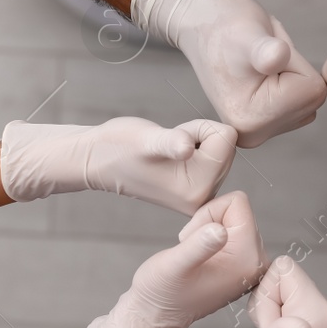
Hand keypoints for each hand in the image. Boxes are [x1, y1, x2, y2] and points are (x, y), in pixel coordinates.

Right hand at [0, 117, 236, 213]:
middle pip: (227, 144)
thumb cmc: (118, 146)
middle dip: (199, 136)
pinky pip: (212, 155)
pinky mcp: (195, 189)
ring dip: (195, 141)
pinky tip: (172, 158)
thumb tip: (185, 148)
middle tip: (167, 145)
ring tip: (165, 151)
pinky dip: (194, 148)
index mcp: (198, 189)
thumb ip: (169, 143)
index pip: (227, 138)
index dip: (198, 129)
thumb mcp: (146, 140)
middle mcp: (203, 198)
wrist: (99, 159)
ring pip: (220, 148)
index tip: (172, 141)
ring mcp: (200, 196)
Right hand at [62, 191, 268, 327]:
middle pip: (236, 210)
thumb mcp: (175, 265)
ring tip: (194, 258)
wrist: (156, 314)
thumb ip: (199, 246)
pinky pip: (230, 229)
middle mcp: (256, 261)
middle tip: (192, 253)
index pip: (237, 202)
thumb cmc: (161, 292)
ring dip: (207, 230)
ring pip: (231, 218)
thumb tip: (221, 229)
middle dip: (208, 222)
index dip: (208, 214)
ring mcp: (250, 263)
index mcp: (248, 258)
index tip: (193, 241)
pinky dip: (210, 237)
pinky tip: (201, 261)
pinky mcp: (241, 264)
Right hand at [131, 0, 326, 147]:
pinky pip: (299, 102)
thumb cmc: (225, 25)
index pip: (312, 91)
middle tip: (260, 58)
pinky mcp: (263, 123)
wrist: (204, 25)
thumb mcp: (248, 33)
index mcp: (252, 120)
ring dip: (290, 76)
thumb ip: (264, 50)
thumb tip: (277, 58)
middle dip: (293, 71)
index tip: (263, 55)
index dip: (294, 63)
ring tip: (258, 64)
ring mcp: (258, 131)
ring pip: (307, 101)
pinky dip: (287, 81)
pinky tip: (260, 72)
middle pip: (311, 100)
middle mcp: (254, 134)